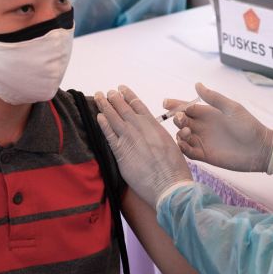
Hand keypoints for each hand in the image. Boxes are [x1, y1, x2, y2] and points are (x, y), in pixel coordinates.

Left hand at [94, 85, 192, 205]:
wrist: (169, 184)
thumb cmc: (174, 169)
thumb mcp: (169, 144)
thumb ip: (157, 136)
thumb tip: (150, 135)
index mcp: (154, 125)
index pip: (138, 105)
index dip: (128, 96)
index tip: (122, 89)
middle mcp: (140, 128)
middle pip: (123, 108)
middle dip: (114, 98)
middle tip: (107, 92)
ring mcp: (129, 139)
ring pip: (114, 118)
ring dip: (105, 106)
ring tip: (99, 97)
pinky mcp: (121, 152)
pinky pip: (109, 135)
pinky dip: (103, 124)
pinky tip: (98, 117)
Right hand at [167, 83, 272, 171]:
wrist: (259, 149)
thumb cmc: (248, 126)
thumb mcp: (232, 108)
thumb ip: (214, 98)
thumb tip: (197, 84)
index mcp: (208, 114)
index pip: (187, 108)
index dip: (175, 105)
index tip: (166, 103)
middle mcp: (203, 127)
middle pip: (181, 122)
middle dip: (176, 119)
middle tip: (181, 119)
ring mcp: (203, 141)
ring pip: (182, 136)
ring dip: (179, 133)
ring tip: (185, 131)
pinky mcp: (204, 155)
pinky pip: (188, 151)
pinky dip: (182, 147)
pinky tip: (183, 144)